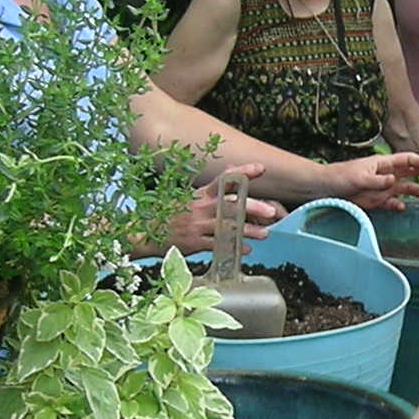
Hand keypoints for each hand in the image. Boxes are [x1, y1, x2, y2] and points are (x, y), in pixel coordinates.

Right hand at [163, 166, 283, 254]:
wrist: (147, 233)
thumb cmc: (172, 215)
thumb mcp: (188, 198)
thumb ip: (210, 191)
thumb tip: (232, 174)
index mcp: (199, 194)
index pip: (224, 179)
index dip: (243, 172)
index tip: (261, 169)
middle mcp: (199, 207)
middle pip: (230, 204)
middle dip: (252, 207)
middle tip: (271, 211)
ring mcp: (196, 225)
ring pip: (227, 226)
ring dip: (248, 230)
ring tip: (265, 234)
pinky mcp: (194, 242)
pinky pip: (217, 244)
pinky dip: (233, 247)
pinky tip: (246, 249)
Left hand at [321, 150, 418, 209]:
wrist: (323, 188)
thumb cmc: (339, 177)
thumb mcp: (358, 178)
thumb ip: (377, 181)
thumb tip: (394, 180)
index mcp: (383, 164)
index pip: (408, 160)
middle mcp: (385, 174)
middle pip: (410, 172)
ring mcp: (380, 187)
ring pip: (403, 188)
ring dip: (415, 190)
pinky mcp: (374, 200)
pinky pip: (391, 202)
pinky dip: (398, 205)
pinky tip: (404, 208)